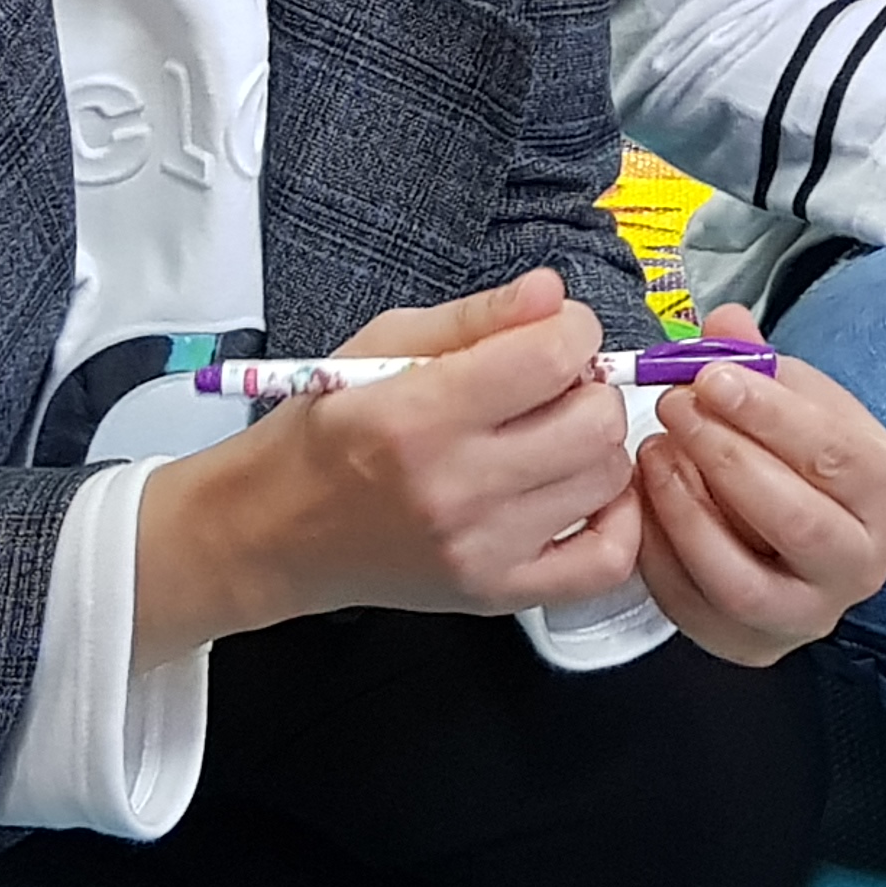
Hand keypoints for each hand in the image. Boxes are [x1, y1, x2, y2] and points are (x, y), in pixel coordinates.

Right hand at [135, 270, 645, 660]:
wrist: (271, 532)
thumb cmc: (322, 433)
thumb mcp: (380, 344)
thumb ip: (477, 316)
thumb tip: (553, 293)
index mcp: (419, 416)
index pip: (553, 356)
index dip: (572, 328)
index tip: (556, 331)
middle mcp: (455, 489)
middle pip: (594, 420)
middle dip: (587, 386)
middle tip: (551, 386)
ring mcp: (480, 550)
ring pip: (607, 478)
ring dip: (595, 445)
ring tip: (552, 435)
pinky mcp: (495, 594)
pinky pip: (605, 561)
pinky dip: (614, 519)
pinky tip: (581, 490)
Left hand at [629, 307, 885, 663]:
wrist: (815, 541)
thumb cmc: (808, 460)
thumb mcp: (801, 403)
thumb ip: (763, 365)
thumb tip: (724, 323)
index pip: (836, 454)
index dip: (768, 413)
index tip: (710, 375)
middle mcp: (863, 565)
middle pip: (794, 519)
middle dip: (724, 455)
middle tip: (673, 406)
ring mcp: (808, 615)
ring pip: (741, 579)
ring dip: (686, 510)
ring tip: (652, 453)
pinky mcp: (754, 646)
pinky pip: (696, 609)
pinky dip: (661, 556)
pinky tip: (641, 503)